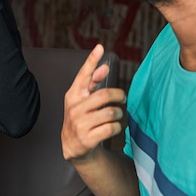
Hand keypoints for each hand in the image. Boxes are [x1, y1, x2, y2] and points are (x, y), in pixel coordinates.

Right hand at [61, 44, 126, 161]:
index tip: (100, 47)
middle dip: (118, 95)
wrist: (73, 147)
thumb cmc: (81, 119)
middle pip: (104, 94)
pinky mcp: (87, 138)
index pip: (83, 75)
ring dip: (119, 113)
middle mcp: (74, 108)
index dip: (92, 61)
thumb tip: (104, 67)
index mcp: (73, 95)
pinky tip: (114, 127)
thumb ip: (91, 84)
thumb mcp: (81, 101)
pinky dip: (117, 127)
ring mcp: (79, 124)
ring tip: (117, 115)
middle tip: (122, 98)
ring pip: (110, 112)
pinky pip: (111, 128)